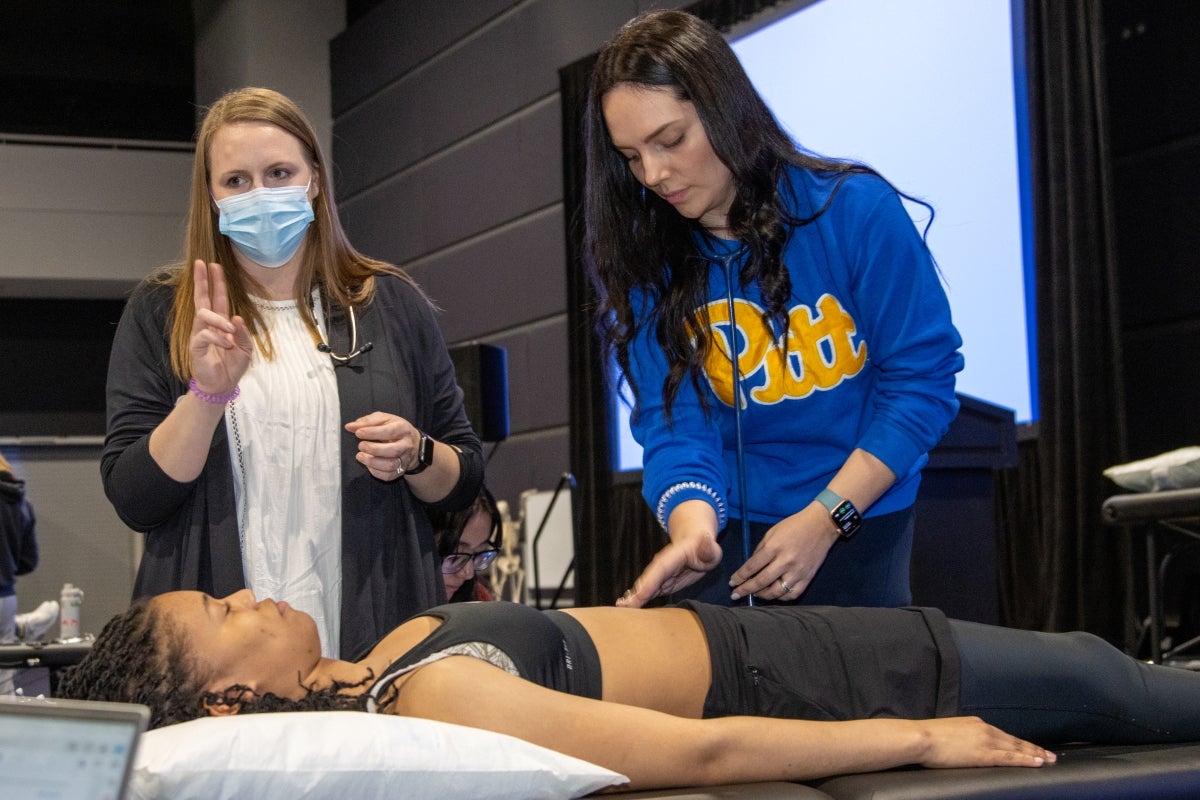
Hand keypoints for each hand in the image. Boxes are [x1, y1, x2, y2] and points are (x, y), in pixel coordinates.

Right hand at [189, 260, 251, 394]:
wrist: (222, 385)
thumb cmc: (232, 366)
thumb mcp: (246, 349)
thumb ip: (244, 333)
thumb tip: (237, 317)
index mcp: (221, 323)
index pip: (218, 299)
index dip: (217, 283)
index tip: (214, 265)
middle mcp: (208, 325)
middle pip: (202, 298)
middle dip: (202, 280)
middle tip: (201, 263)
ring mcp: (200, 334)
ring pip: (203, 314)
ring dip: (219, 319)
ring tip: (231, 330)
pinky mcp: (196, 346)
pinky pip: (204, 335)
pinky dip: (217, 337)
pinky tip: (226, 345)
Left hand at [345, 411, 420, 480]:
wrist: (412, 443)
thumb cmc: (394, 428)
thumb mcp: (383, 419)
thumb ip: (367, 422)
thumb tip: (350, 426)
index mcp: (403, 429)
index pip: (389, 432)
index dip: (372, 433)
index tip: (358, 433)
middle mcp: (406, 445)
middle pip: (393, 450)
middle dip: (373, 449)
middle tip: (361, 445)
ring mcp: (404, 459)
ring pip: (391, 465)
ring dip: (372, 462)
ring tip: (360, 456)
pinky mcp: (400, 471)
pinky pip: (388, 475)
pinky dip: (375, 472)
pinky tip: (368, 464)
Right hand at [616, 533, 721, 607]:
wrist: (697, 547)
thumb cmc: (705, 549)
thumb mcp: (711, 549)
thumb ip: (708, 547)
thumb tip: (705, 538)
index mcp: (673, 556)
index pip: (660, 569)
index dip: (650, 581)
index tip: (639, 593)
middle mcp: (662, 566)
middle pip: (648, 579)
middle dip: (636, 592)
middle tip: (622, 606)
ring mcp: (660, 575)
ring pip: (644, 586)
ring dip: (633, 597)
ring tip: (620, 607)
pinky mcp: (660, 583)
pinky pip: (647, 591)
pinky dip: (638, 599)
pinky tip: (628, 607)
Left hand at [729, 504, 836, 600]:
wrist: (821, 525)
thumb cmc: (794, 525)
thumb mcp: (772, 532)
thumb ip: (761, 549)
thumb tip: (751, 566)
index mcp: (774, 547)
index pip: (752, 567)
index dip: (740, 577)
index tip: (732, 582)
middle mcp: (785, 562)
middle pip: (761, 581)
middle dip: (745, 590)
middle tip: (735, 595)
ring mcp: (798, 572)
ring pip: (776, 592)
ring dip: (762, 596)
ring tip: (754, 594)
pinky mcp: (808, 578)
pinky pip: (792, 594)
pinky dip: (781, 597)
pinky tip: (773, 595)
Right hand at [914, 717, 1055, 768]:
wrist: (921, 738)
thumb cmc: (928, 738)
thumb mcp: (948, 733)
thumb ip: (961, 737)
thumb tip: (964, 745)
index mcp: (975, 724)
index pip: (1002, 735)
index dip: (1018, 742)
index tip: (1030, 747)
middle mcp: (984, 729)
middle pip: (1014, 740)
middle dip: (1033, 748)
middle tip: (1050, 754)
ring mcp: (986, 741)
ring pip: (1017, 748)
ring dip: (1035, 754)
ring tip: (1049, 760)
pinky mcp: (985, 754)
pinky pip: (1011, 758)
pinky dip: (1026, 760)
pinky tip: (1038, 763)